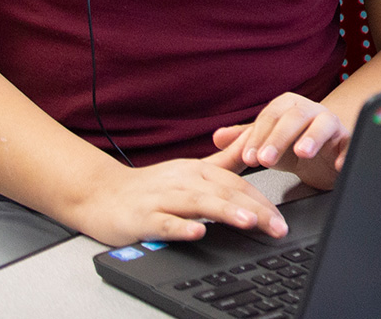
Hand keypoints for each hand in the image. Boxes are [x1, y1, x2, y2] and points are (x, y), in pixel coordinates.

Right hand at [70, 156, 286, 246]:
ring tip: (249, 221)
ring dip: (226, 212)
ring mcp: (162, 198)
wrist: (99, 194)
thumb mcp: (191, 171)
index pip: (237, 185)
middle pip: (225, 194)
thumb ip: (225, 162)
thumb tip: (257, 148)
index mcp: (198, 171)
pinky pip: (164, 222)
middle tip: (278, 227)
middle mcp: (183, 181)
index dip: (262, 201)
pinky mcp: (142, 217)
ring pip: (198, 203)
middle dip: (255, 210)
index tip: (281, 219)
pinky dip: (181, 227)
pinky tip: (197, 232)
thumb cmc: (149, 187)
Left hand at [211, 93, 350, 189]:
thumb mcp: (267, 144)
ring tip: (302, 152)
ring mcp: (332, 125)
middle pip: (296, 116)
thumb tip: (217, 137)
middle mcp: (312, 111)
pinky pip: (350, 142)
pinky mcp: (349, 141)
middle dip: (279, 137)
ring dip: (313, 136)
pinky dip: (346, 152)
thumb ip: (245, 140)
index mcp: (289, 108)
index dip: (258, 136)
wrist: (325, 158)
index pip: (271, 115)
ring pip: (325, 123)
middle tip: (265, 160)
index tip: (247, 158)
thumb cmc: (293, 146)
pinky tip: (337, 164)